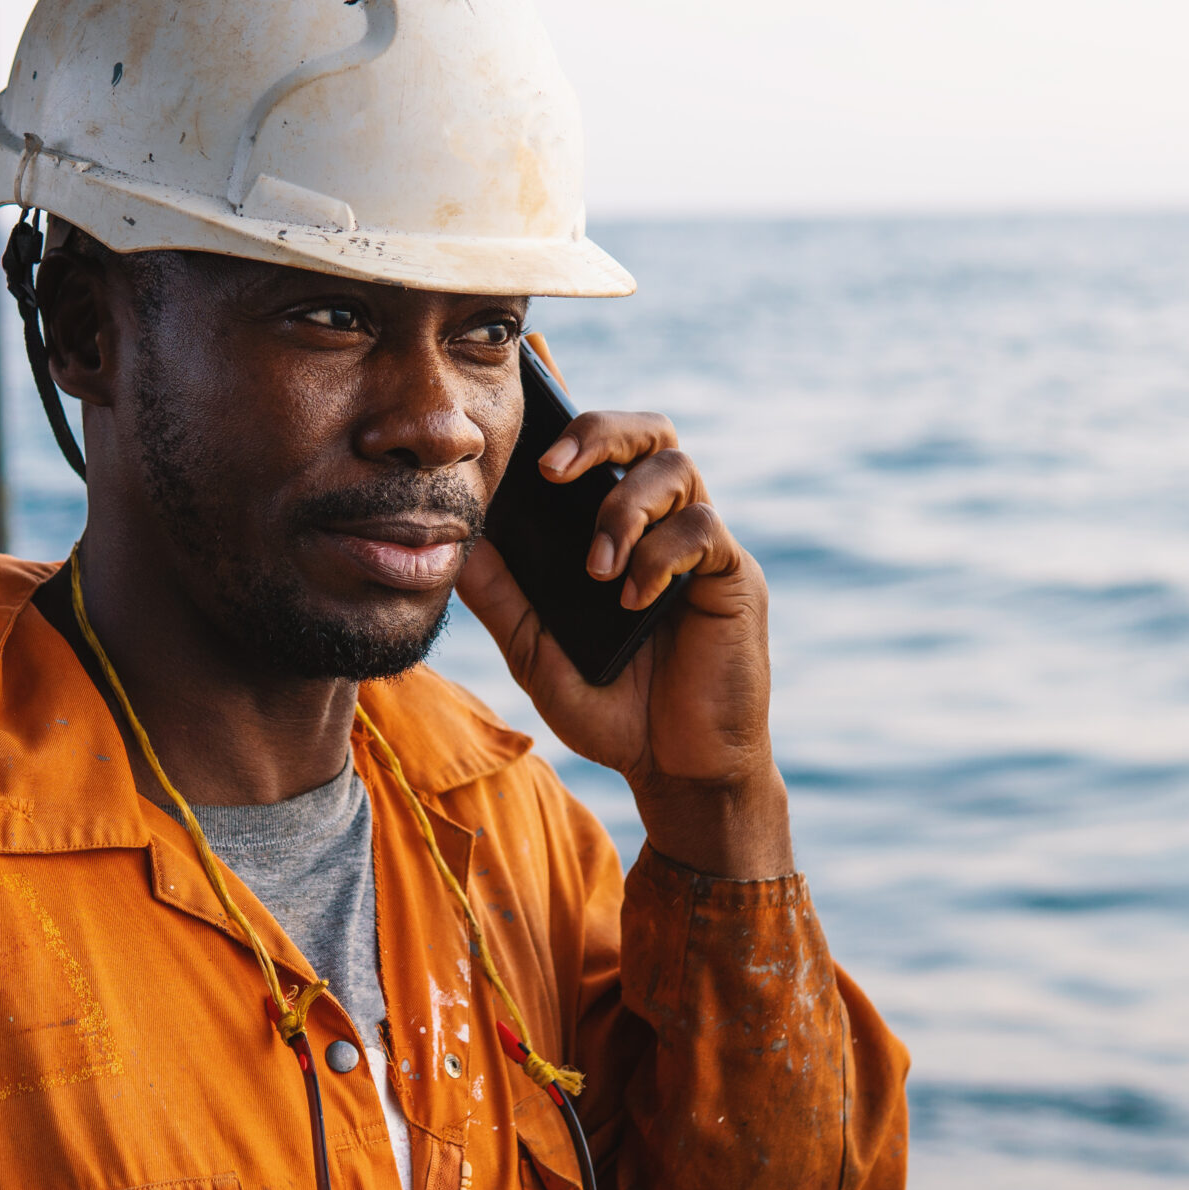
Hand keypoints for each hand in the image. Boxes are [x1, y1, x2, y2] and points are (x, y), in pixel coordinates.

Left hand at [456, 409, 792, 880]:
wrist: (676, 769)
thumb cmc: (611, 706)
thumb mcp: (534, 650)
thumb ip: (499, 595)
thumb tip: (456, 538)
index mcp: (615, 529)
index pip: (601, 449)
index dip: (570, 420)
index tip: (526, 420)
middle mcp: (661, 525)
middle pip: (650, 432)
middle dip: (599, 434)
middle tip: (552, 470)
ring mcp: (700, 546)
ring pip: (677, 468)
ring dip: (624, 509)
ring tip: (596, 570)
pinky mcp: (732, 575)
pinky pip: (704, 529)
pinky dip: (660, 556)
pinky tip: (632, 602)